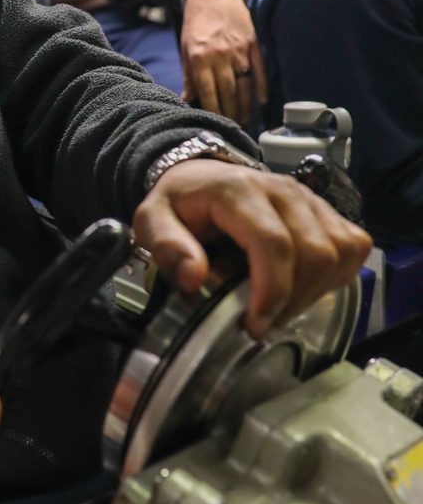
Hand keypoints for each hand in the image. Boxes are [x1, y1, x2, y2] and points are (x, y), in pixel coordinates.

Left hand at [133, 160, 371, 339]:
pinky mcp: (326, 211)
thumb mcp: (151, 220)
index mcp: (238, 190)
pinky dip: (337, 275)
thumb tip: (195, 277)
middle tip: (262, 323)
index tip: (255, 325)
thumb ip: (166, 246)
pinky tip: (306, 287)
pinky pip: (353, 246)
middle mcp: (282, 190)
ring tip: (280, 308)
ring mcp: (309, 199)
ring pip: (339, 252)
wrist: (199, 177)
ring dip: (315, 292)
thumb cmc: (180, 204)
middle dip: (293, 300)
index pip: (274, 243)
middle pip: (315, 252)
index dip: (272, 290)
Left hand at [180, 0, 266, 123]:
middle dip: (231, 114)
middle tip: (234, 129)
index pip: (209, 93)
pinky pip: (260, 68)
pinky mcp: (253, 43)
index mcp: (200, 58)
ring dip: (246, 105)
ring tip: (246, 121)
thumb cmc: (196, 24)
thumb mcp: (186, 49)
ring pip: (245, 85)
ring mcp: (239, 49)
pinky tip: (263, 100)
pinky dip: (262, 85)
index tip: (216, 126)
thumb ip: (189, 77)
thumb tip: (187, 101)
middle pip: (229, 93)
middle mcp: (220, 55)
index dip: (214, 112)